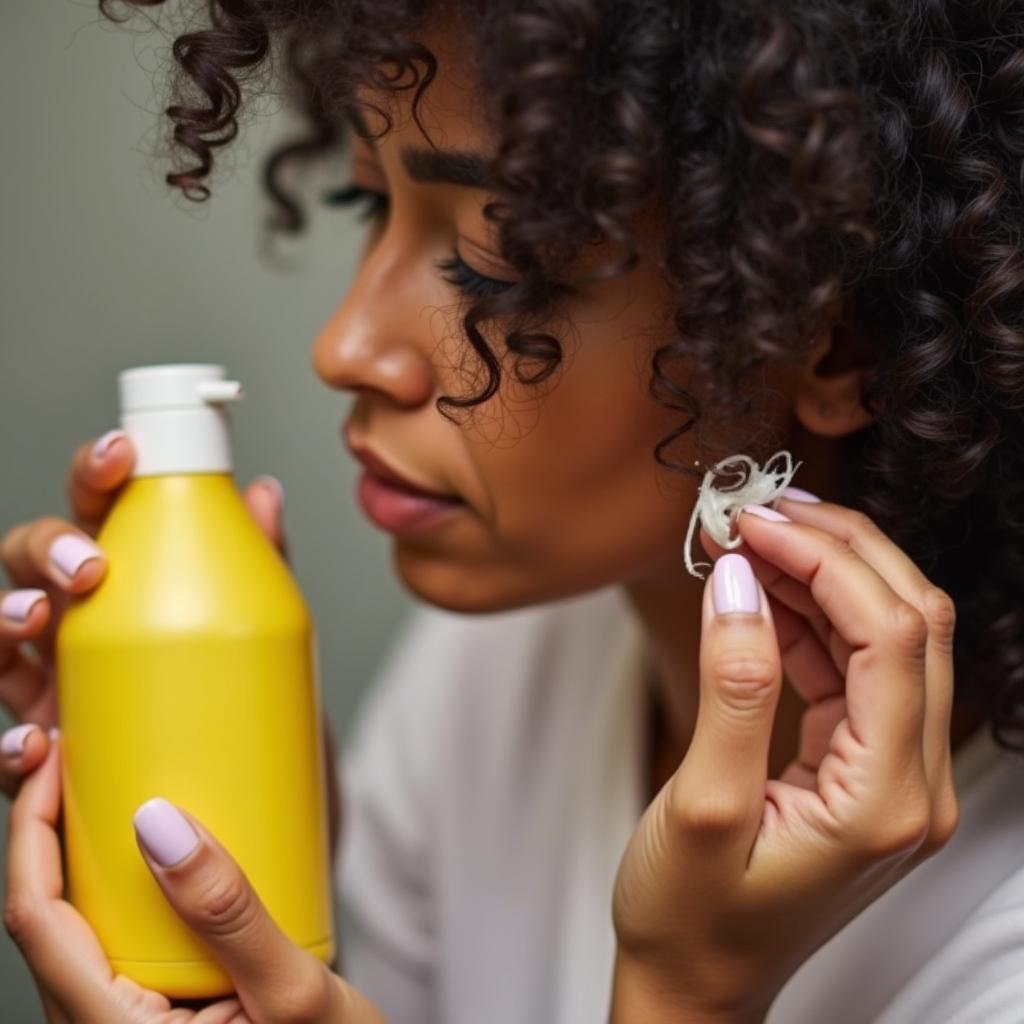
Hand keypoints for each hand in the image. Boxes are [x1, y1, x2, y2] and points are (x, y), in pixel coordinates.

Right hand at [0, 433, 338, 864]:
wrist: (271, 824)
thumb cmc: (258, 720)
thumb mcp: (266, 644)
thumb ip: (260, 571)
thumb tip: (264, 491)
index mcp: (130, 589)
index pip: (99, 515)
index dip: (96, 476)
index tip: (123, 455)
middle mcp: (83, 634)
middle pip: (29, 569)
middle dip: (44, 549)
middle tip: (90, 566)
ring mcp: (63, 697)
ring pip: (3, 648)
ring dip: (2, 624)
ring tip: (38, 624)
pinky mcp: (61, 771)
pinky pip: (11, 753)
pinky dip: (9, 746)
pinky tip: (35, 744)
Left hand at [4, 735, 384, 1022]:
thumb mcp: (294, 997)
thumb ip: (227, 914)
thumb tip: (158, 824)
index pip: (36, 923)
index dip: (33, 831)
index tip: (59, 761)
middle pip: (42, 920)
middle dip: (47, 830)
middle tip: (80, 755)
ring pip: (73, 930)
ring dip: (78, 855)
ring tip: (106, 787)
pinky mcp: (149, 1015)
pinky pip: (111, 941)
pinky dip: (117, 884)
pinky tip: (148, 850)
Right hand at [610, 496, 956, 1021]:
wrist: (694, 982)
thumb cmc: (690, 916)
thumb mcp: (702, 805)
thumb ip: (732, 687)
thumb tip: (738, 580)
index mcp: (888, 800)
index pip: (891, 637)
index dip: (825, 562)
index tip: (752, 524)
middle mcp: (914, 784)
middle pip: (913, 623)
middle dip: (838, 551)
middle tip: (756, 514)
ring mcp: (894, 776)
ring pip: (888, 636)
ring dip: (822, 577)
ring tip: (747, 543)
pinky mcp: (863, 768)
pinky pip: (853, 669)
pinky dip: (809, 618)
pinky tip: (759, 595)